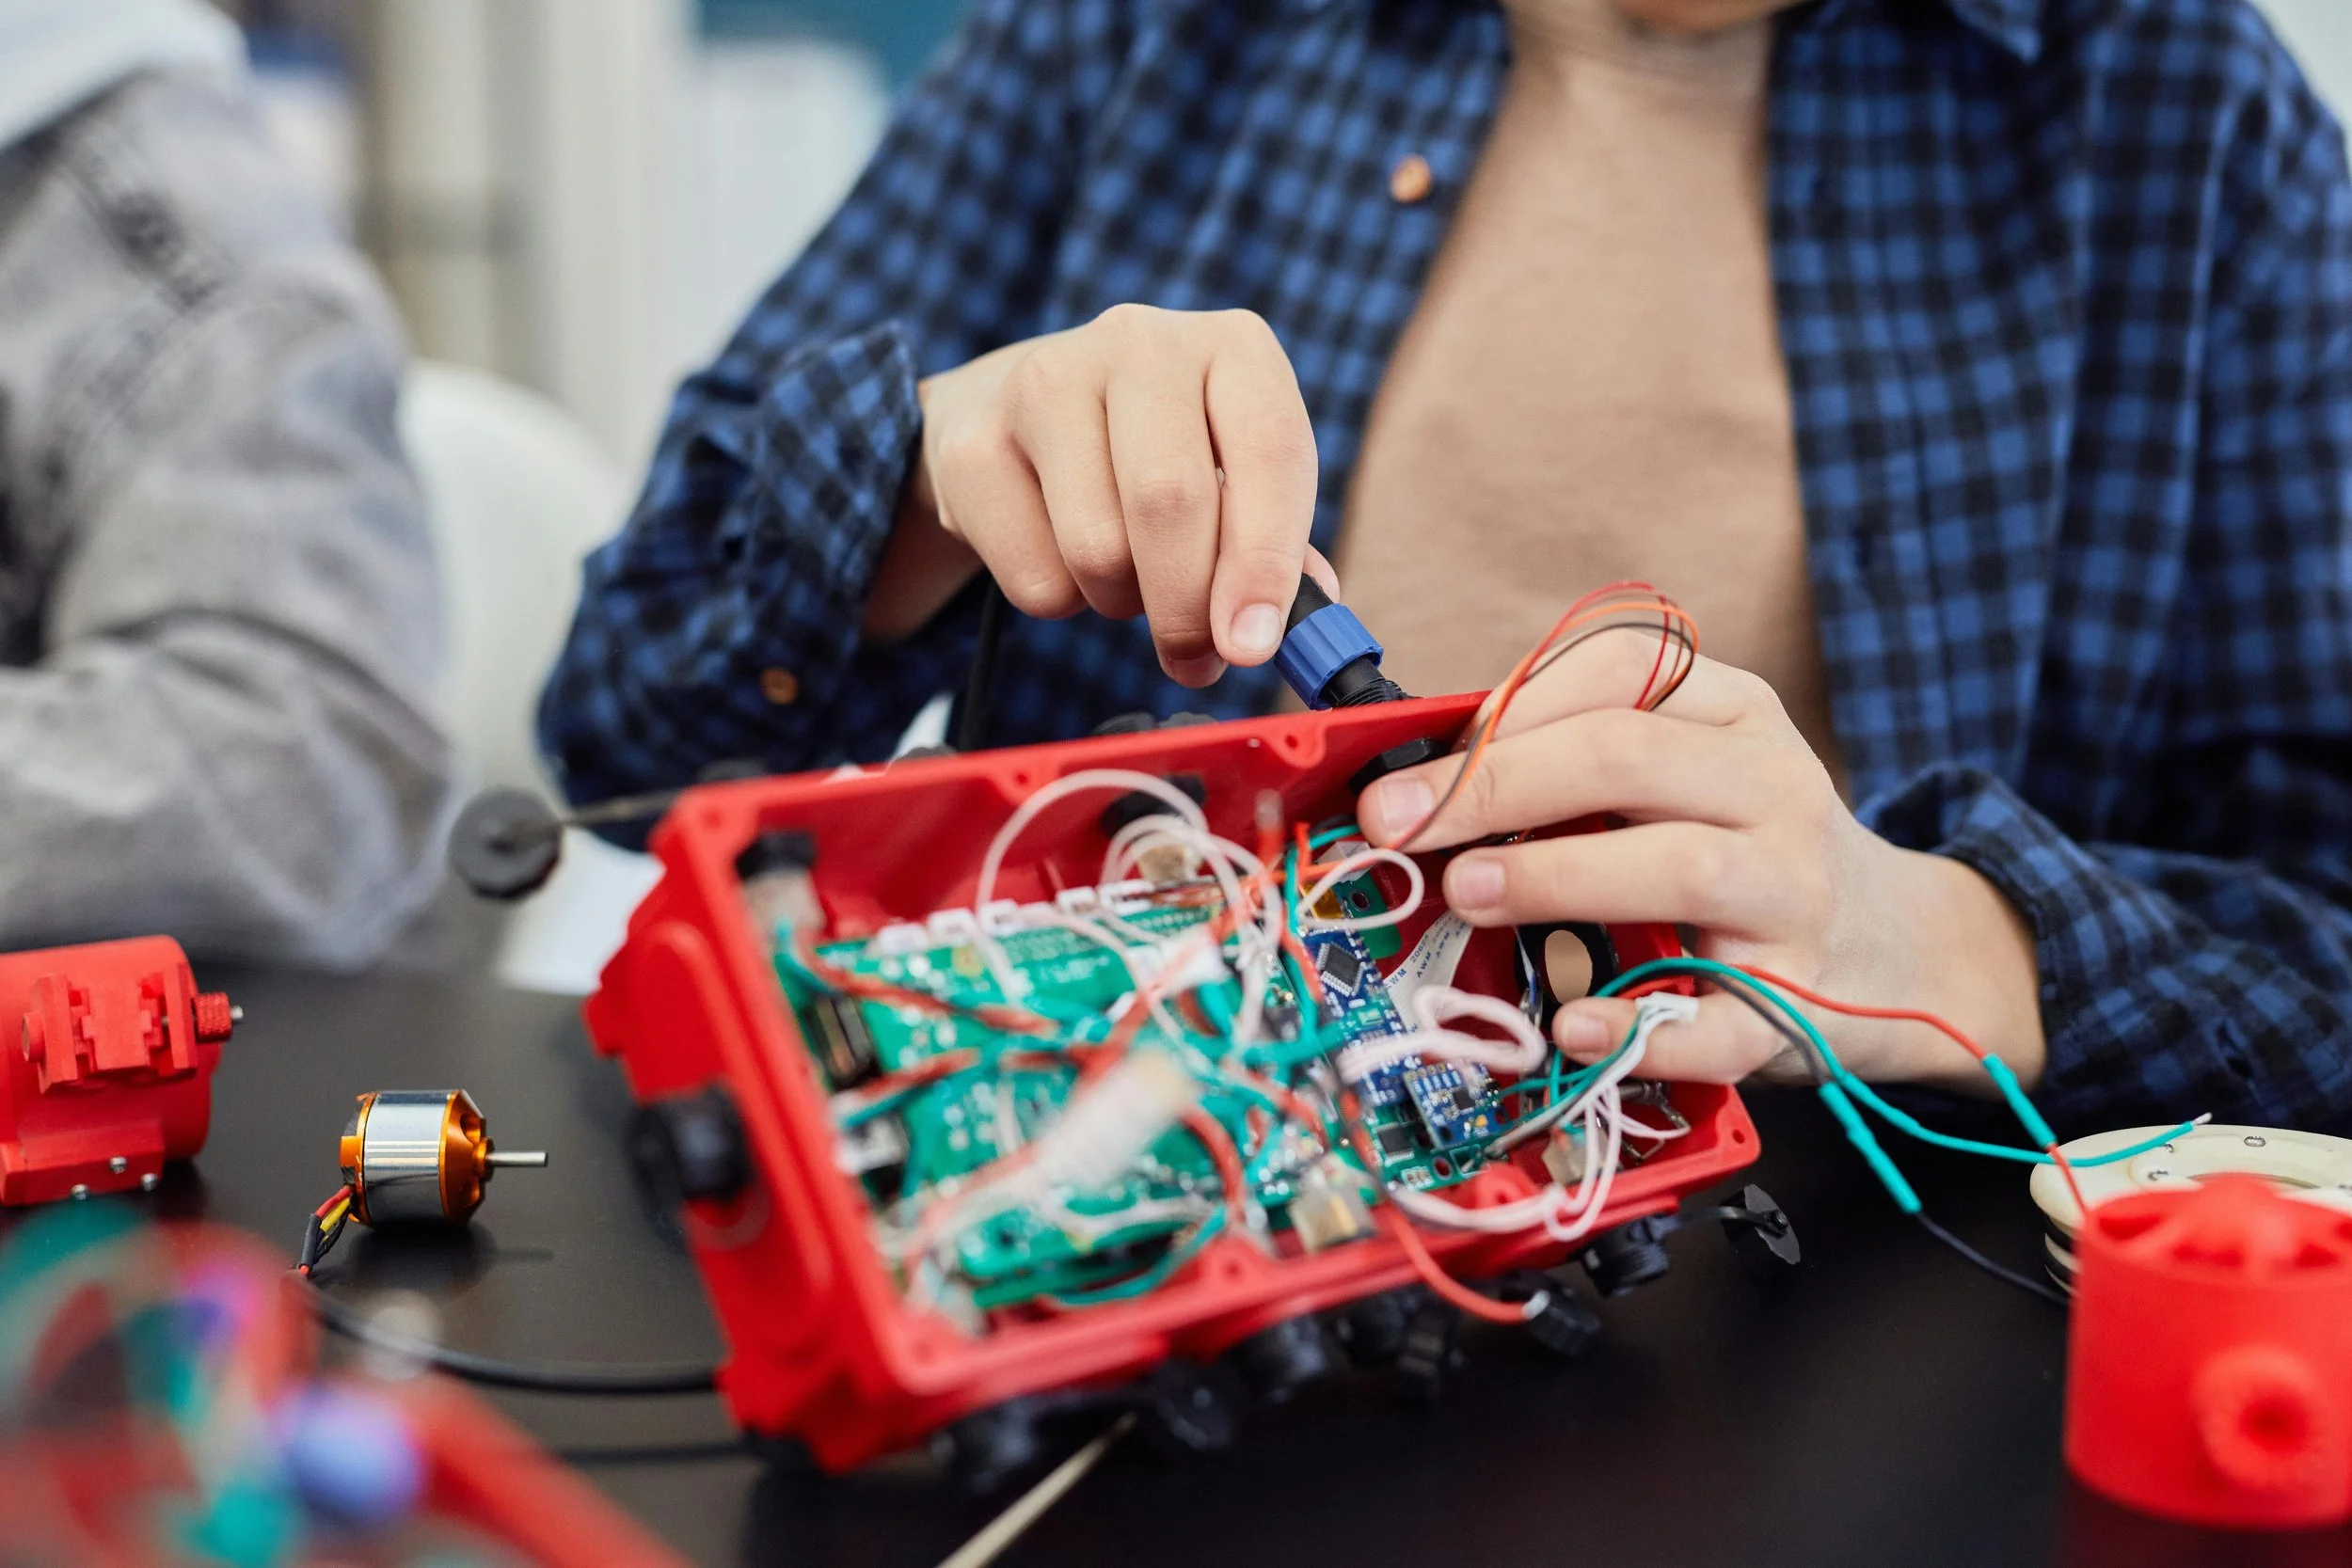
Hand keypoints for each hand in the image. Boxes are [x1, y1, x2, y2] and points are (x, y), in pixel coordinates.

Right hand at [865, 304, 1329, 685]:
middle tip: (1195, 659)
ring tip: (1127, 576)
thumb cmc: (1153, 457)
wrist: (1012, 416)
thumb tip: (1299, 626)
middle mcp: (1142, 342)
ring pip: (1097, 549)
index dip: (1266, 559)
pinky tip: (1062, 557)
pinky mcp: (975, 443)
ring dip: (1122, 602)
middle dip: (1187, 607)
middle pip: (1170, 502)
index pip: (1269, 448)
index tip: (1253, 643)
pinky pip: (1035, 576)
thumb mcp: (1232, 477)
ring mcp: (1047, 380)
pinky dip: (1061, 601)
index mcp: (1233, 346)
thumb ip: (1277, 548)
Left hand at [1353, 634, 2046, 1091]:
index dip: (1507, 706)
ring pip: (1678, 867)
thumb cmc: (1747, 852)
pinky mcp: (1798, 1005)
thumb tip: (1425, 777)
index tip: (1417, 759)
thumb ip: (1580, 757)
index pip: (1622, 671)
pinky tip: (1570, 1026)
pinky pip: (1717, 1021)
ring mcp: (1795, 898)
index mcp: (1738, 715)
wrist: (1899, 952)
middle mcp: (1776, 790)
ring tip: (1465, 892)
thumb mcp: (1688, 773)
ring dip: (1552, 875)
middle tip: (1398, 824)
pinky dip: (1639, 1027)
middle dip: (1495, 785)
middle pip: (1628, 758)